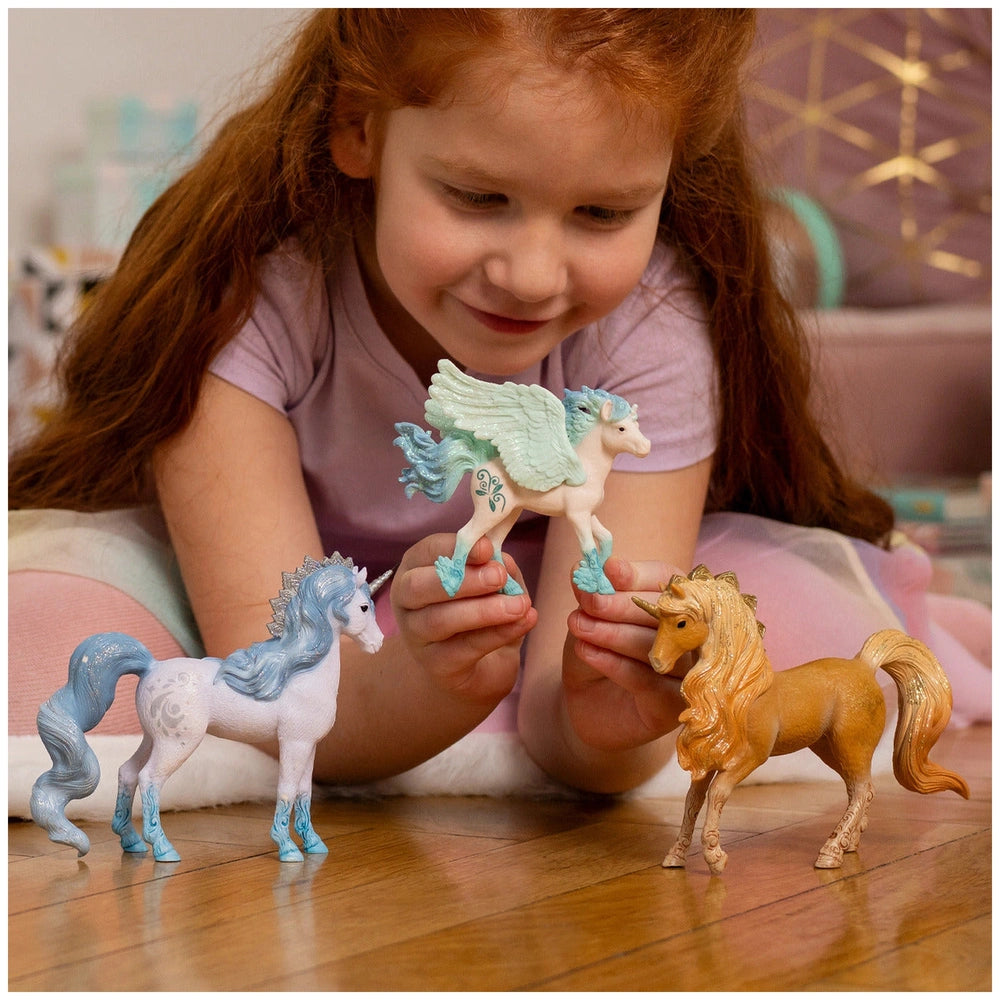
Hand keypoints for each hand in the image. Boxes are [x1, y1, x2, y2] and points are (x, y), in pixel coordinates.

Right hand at [391, 534, 537, 706]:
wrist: (472, 668)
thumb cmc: (475, 612)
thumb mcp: (488, 584)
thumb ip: (494, 568)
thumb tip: (503, 561)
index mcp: (415, 568)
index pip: (426, 551)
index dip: (454, 547)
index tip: (487, 547)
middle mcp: (407, 601)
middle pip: (420, 586)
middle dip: (463, 579)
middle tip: (499, 576)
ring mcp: (416, 636)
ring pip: (440, 620)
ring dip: (484, 610)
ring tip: (520, 605)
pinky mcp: (436, 665)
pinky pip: (465, 648)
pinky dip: (498, 634)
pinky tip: (524, 622)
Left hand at [564, 556, 687, 751]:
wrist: (588, 701)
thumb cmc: (599, 648)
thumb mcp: (591, 615)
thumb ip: (593, 592)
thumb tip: (584, 567)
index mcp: (677, 602)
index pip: (667, 580)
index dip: (638, 574)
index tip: (608, 570)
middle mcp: (692, 636)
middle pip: (664, 614)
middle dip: (621, 604)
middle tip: (588, 601)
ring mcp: (687, 674)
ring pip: (655, 646)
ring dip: (612, 633)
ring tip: (578, 626)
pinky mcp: (672, 707)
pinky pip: (646, 681)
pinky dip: (613, 663)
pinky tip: (586, 651)